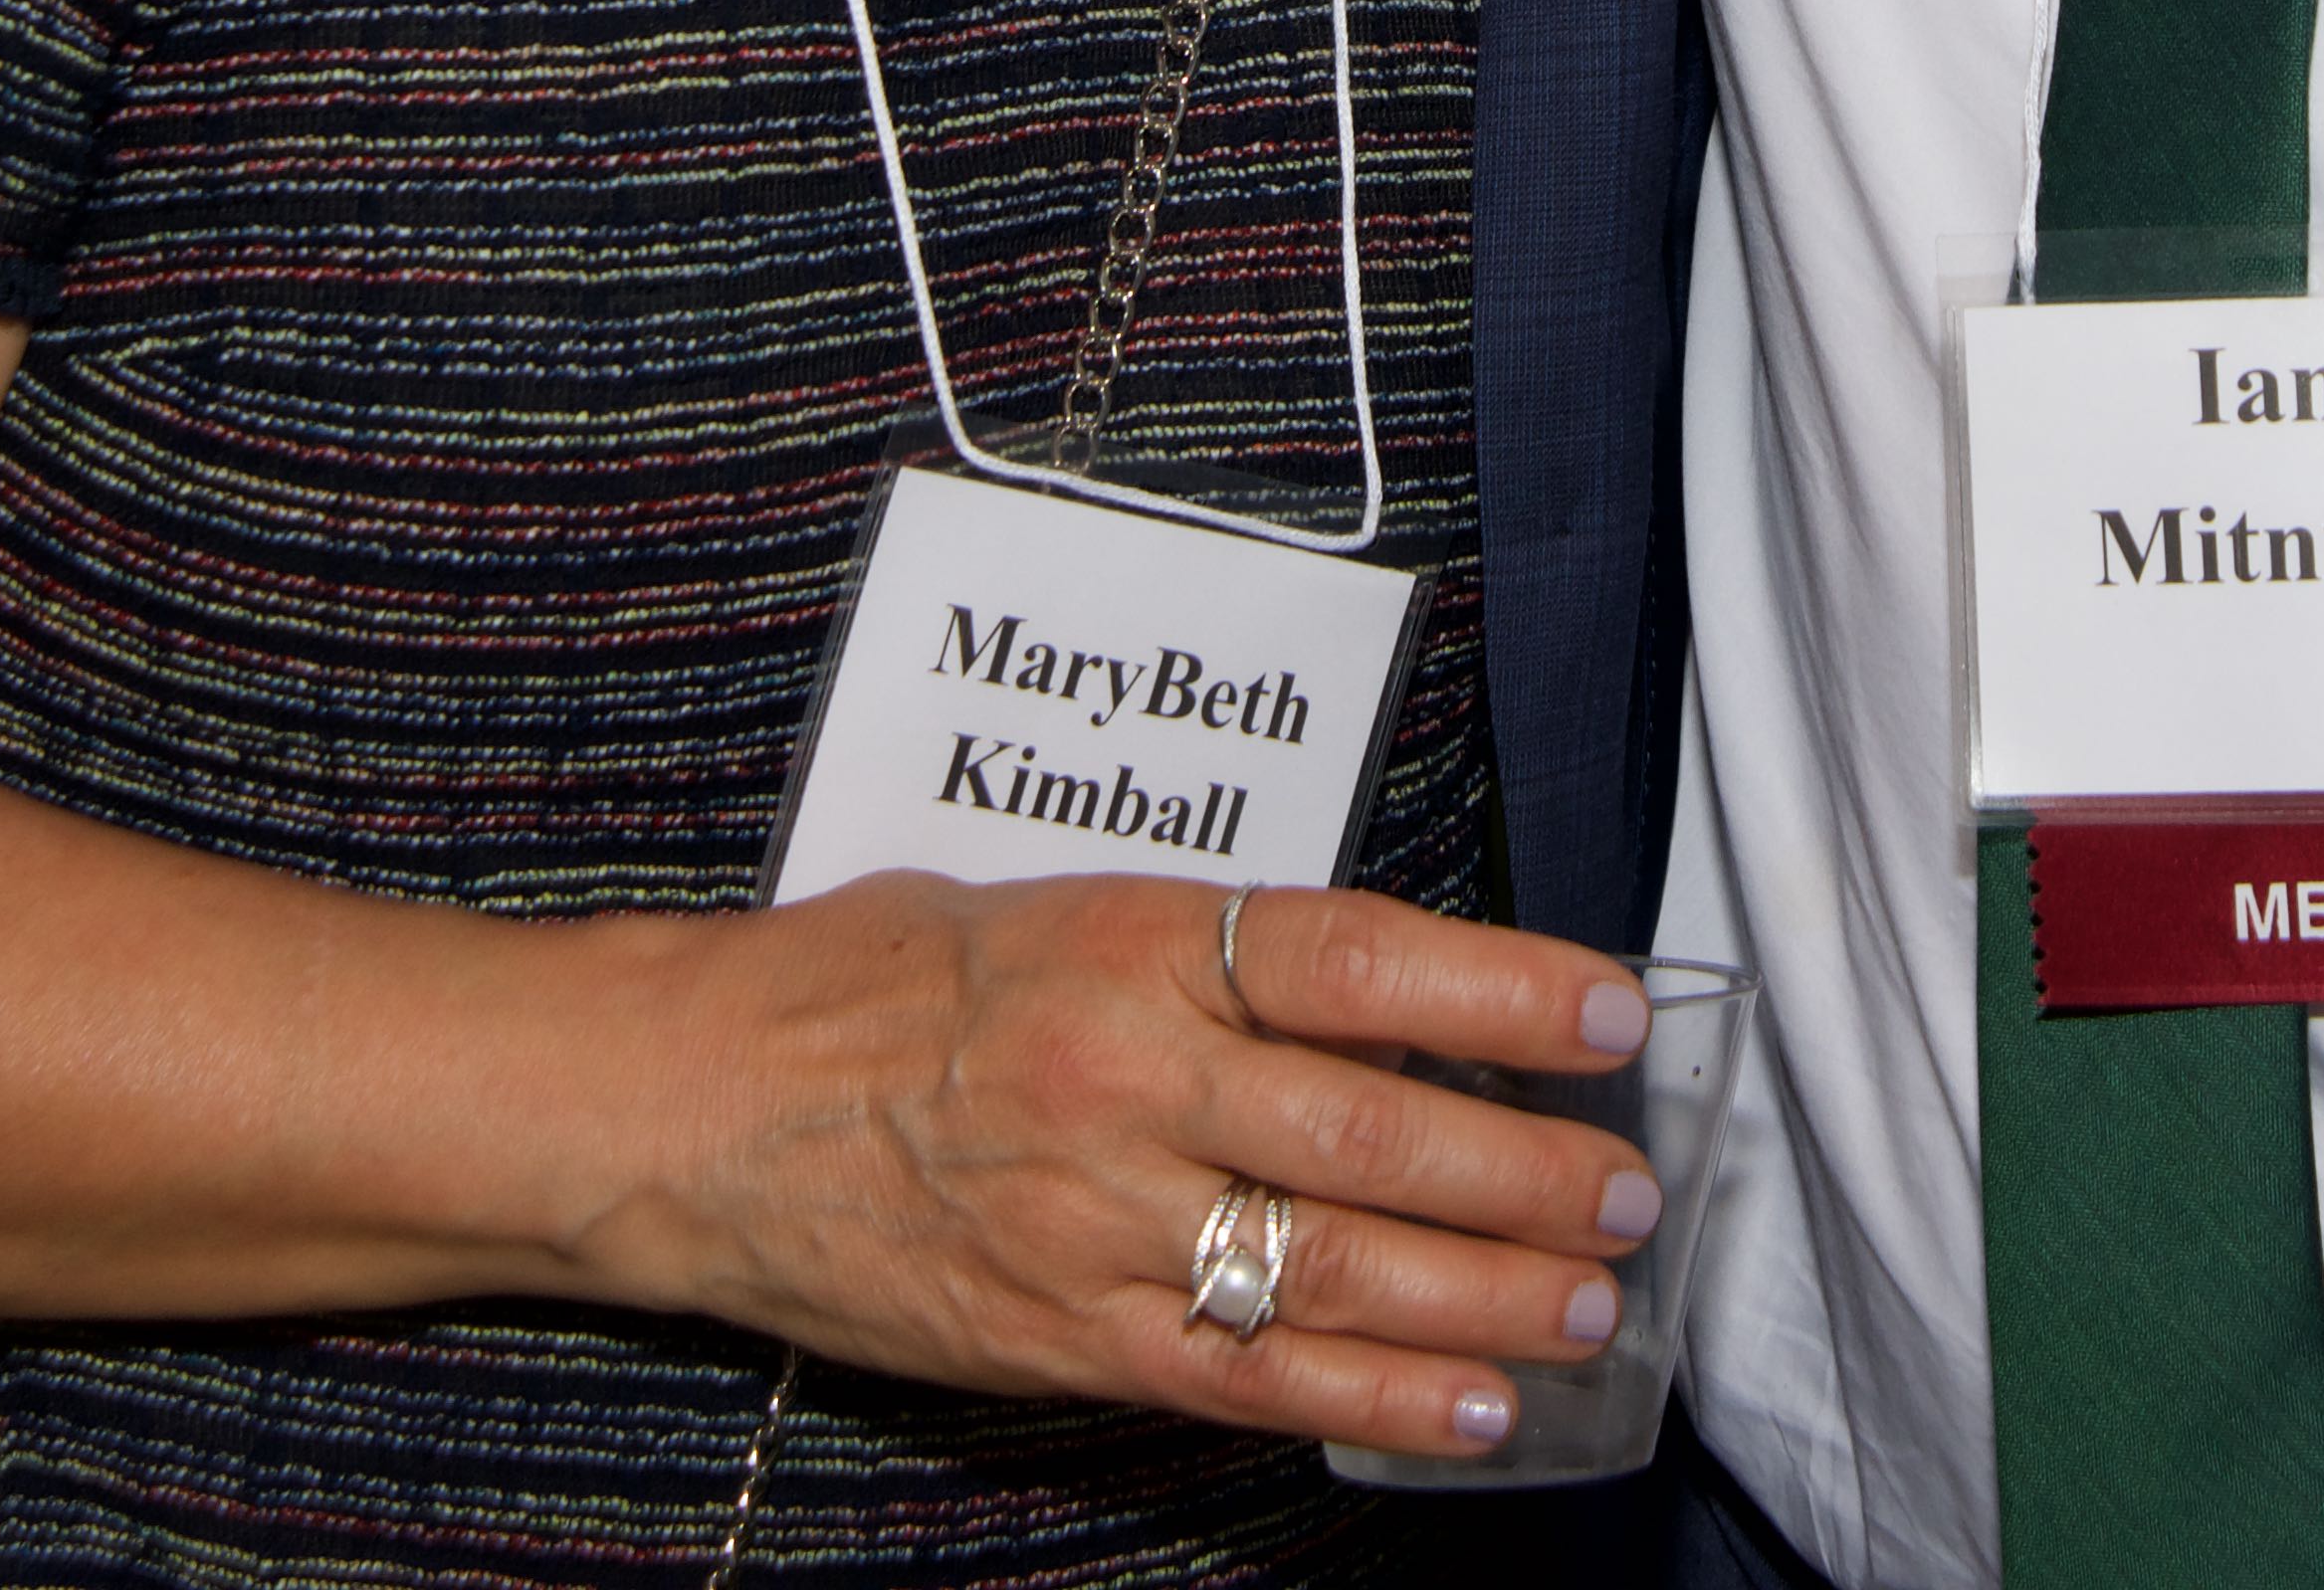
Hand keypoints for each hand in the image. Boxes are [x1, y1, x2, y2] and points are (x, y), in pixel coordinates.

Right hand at [600, 875, 1660, 1464]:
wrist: (693, 1105)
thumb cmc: (865, 985)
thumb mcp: (1045, 913)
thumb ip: (1200, 956)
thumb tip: (1369, 990)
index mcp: (1134, 946)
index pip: (1360, 959)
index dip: (1503, 993)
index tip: (1612, 1017)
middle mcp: (1131, 1080)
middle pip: (1376, 1131)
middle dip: (1528, 1172)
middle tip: (1630, 1191)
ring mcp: (1100, 1221)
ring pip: (1336, 1267)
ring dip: (1488, 1295)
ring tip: (1592, 1308)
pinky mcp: (1067, 1337)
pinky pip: (1251, 1380)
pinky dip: (1378, 1399)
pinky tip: (1476, 1409)